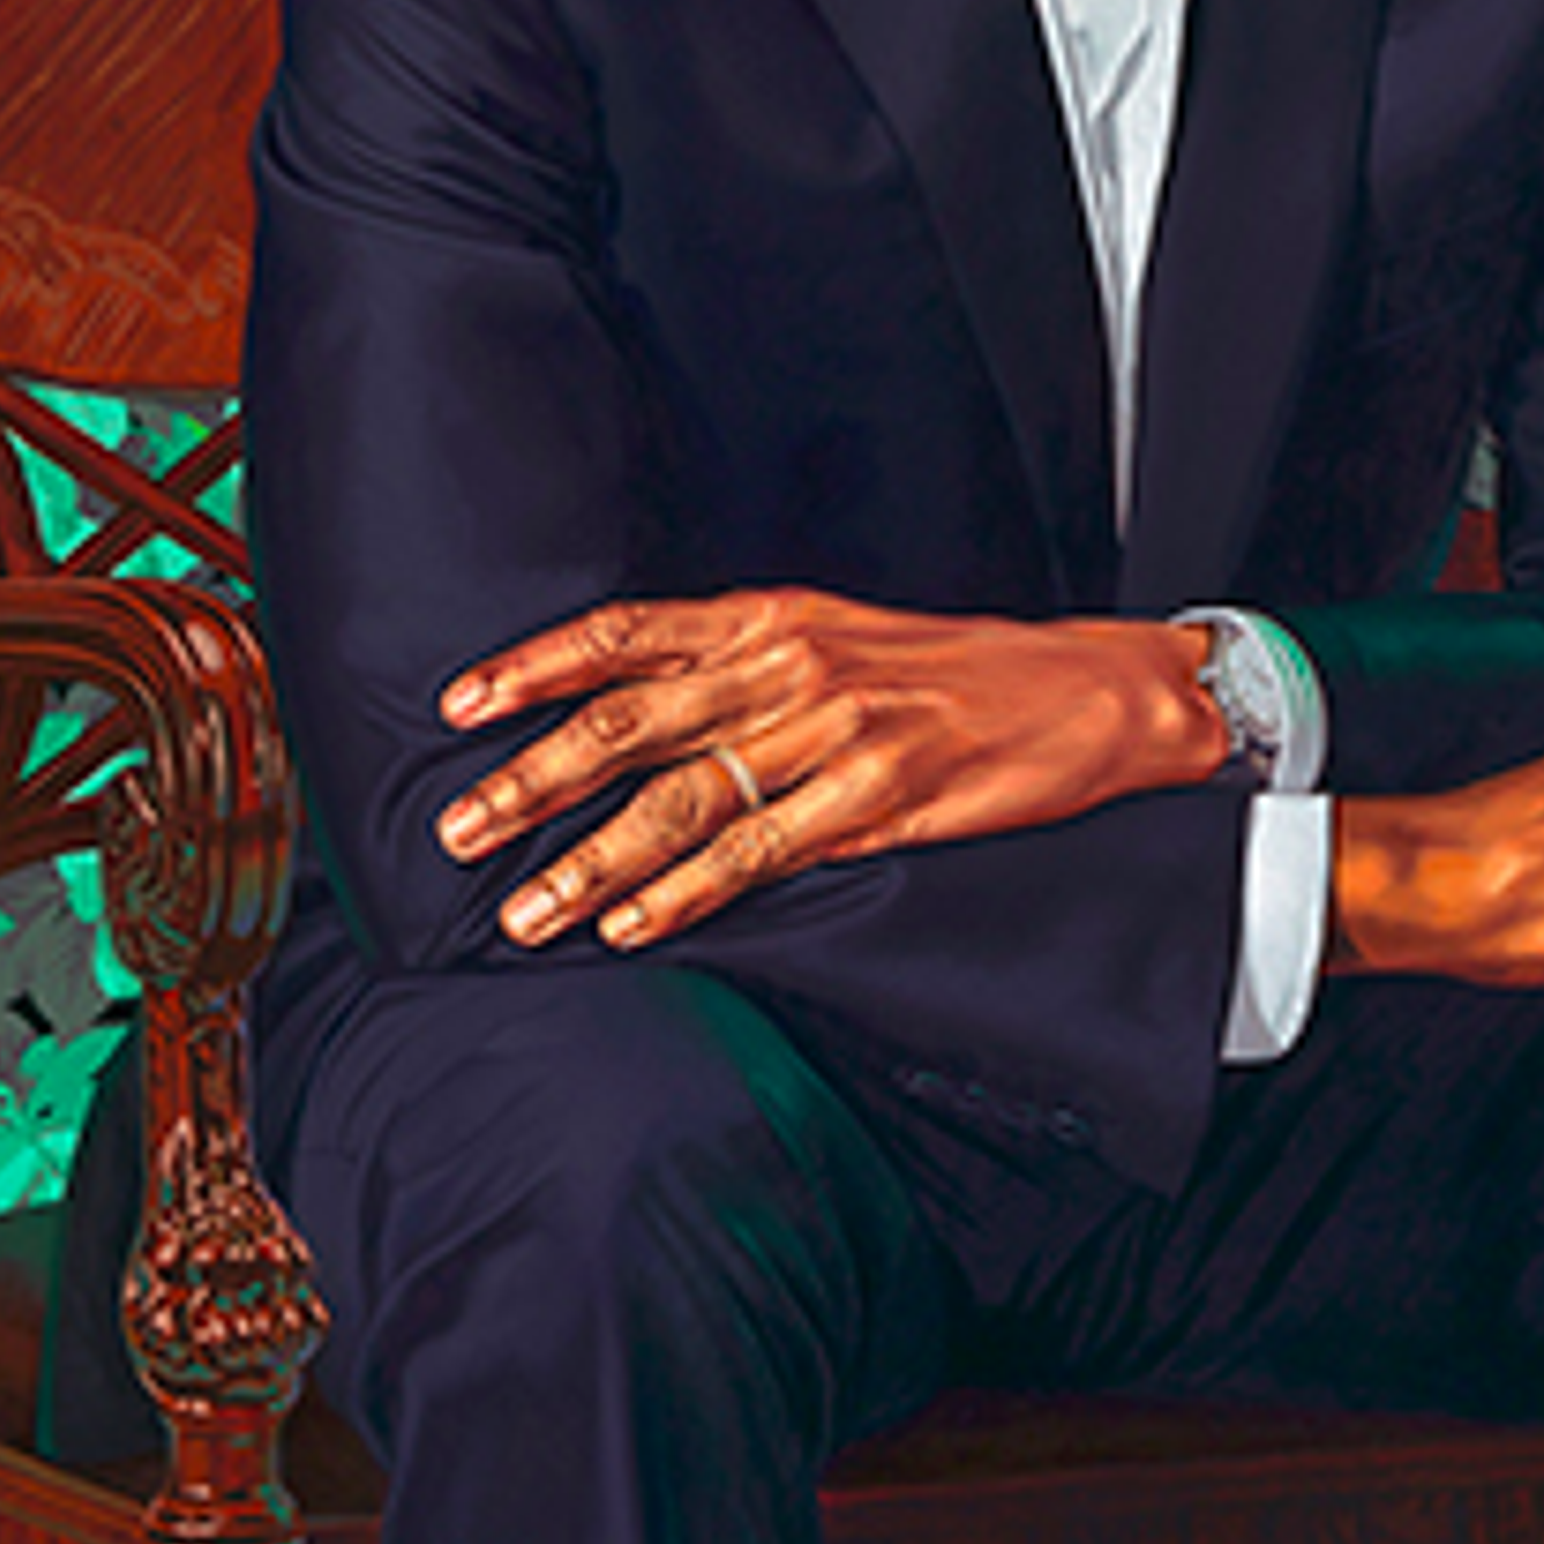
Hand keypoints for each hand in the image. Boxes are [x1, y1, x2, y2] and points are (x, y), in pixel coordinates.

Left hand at [434, 591, 1226, 951]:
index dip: (533, 667)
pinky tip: (632, 926)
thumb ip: (734, 665)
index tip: (457, 705)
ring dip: (590, 861)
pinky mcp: (878, 799)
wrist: (1086, 689)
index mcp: (767, 617)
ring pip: (681, 799)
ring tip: (525, 911)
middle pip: (628, 722)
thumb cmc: (950, 671)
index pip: (623, 632)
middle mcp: (788, 665)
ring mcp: (832, 732)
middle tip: (456, 833)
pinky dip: (686, 894)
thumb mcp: (833, 635)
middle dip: (530, 782)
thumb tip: (627, 715)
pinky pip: (759, 852)